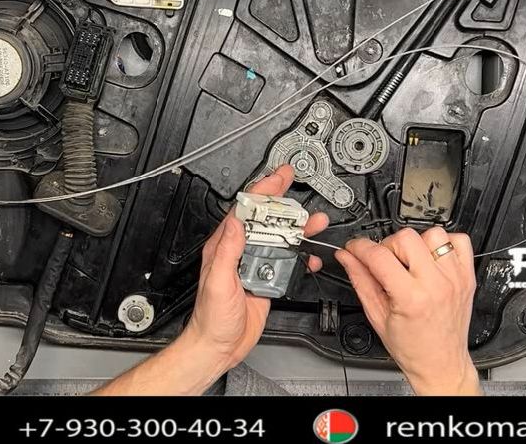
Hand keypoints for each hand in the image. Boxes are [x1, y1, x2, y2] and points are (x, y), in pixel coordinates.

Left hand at [179, 164, 329, 372]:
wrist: (219, 347)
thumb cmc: (211, 319)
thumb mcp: (218, 281)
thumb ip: (227, 251)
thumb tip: (236, 222)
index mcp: (224, 248)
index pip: (244, 212)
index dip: (261, 193)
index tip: (275, 178)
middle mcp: (240, 253)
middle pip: (265, 220)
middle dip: (282, 202)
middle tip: (295, 184)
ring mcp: (255, 266)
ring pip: (280, 240)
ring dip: (298, 230)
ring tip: (315, 220)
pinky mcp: (268, 281)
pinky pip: (288, 263)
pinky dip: (302, 258)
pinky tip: (311, 256)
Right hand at [336, 226, 480, 394]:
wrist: (441, 364)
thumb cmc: (412, 348)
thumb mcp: (377, 316)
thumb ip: (361, 281)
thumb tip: (347, 258)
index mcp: (411, 298)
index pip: (378, 255)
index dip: (359, 247)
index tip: (354, 249)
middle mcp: (436, 284)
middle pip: (406, 237)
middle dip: (388, 246)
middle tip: (386, 263)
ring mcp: (455, 278)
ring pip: (433, 234)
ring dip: (417, 244)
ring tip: (411, 263)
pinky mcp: (467, 276)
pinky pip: (459, 241)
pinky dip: (444, 245)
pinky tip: (433, 260)